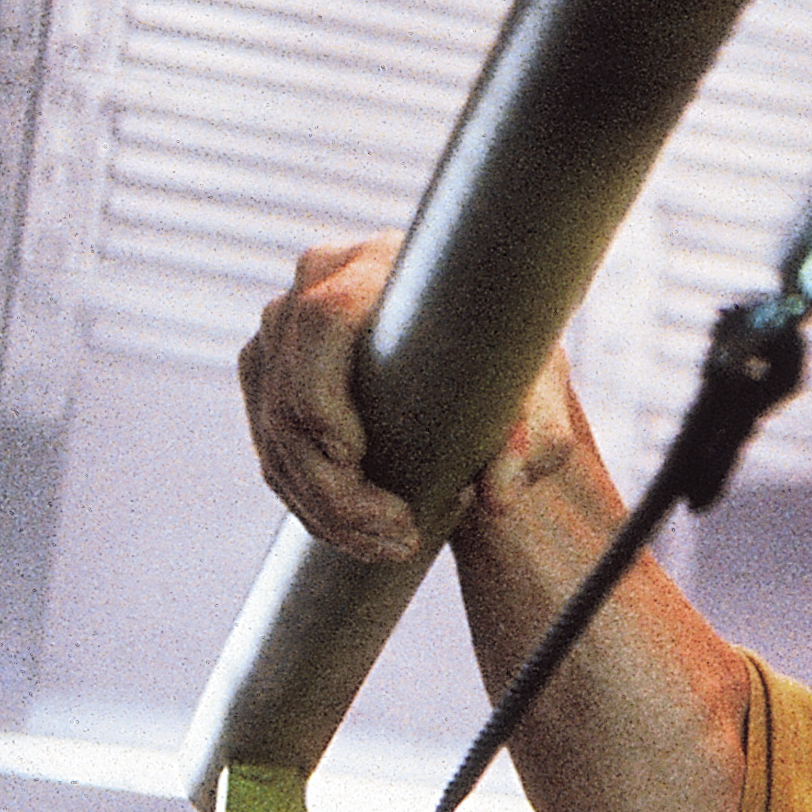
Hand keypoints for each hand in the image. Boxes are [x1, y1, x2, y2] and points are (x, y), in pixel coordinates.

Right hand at [237, 234, 593, 563]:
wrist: (483, 350)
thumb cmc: (515, 361)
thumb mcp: (541, 393)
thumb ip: (536, 436)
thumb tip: (499, 494)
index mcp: (378, 266)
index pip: (323, 318)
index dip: (323, 390)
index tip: (355, 455)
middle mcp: (316, 284)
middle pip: (289, 388)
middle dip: (333, 479)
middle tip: (400, 534)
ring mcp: (284, 329)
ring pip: (274, 429)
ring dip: (324, 504)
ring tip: (392, 545)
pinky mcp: (271, 372)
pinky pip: (271, 448)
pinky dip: (308, 501)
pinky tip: (357, 535)